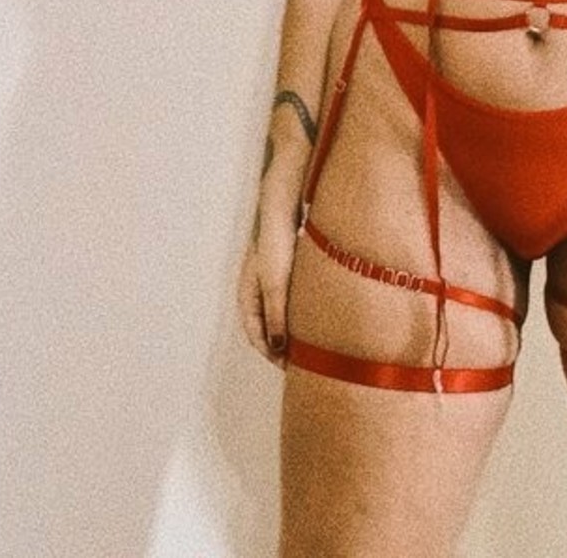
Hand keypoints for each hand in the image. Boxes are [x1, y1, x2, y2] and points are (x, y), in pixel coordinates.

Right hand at [237, 164, 301, 366]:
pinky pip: (291, 295)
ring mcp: (272, 274)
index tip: (290, 368)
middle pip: (267, 324)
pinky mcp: (288, 264)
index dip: (270, 353)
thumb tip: (277, 348)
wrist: (287, 198)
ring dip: (292, 327)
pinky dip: (300, 309)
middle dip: (282, 343)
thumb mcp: (276, 282)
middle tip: (304, 361)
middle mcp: (257, 285)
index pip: (254, 332)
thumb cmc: (277, 239)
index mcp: (247, 292)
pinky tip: (318, 311)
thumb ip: (276, 316)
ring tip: (313, 342)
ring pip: (280, 310)